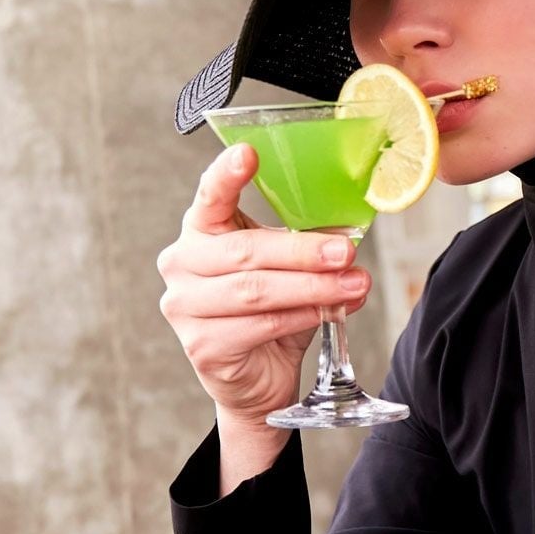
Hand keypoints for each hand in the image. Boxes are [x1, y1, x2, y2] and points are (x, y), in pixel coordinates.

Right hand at [157, 140, 371, 421]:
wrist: (256, 381)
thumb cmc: (271, 313)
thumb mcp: (289, 271)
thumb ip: (309, 250)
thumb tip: (350, 236)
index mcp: (200, 230)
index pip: (208, 195)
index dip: (226, 174)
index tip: (249, 152)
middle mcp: (181, 264)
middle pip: (246, 251)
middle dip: (303, 251)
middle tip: (346, 251)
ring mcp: (185, 306)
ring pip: (256, 290)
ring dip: (312, 287)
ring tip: (353, 284)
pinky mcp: (202, 345)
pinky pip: (259, 325)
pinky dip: (302, 316)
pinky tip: (329, 312)